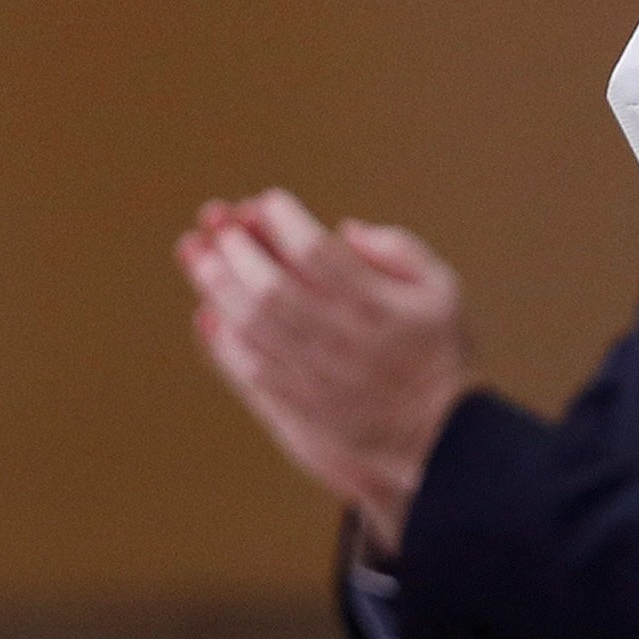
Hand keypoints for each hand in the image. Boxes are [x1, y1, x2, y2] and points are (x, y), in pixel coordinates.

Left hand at [176, 191, 470, 549]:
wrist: (439, 437)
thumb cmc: (439, 351)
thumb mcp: (442, 289)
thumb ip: (398, 249)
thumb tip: (344, 229)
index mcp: (376, 305)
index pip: (314, 251)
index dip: (282, 220)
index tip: (268, 202)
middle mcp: (341, 340)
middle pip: (271, 288)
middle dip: (237, 250)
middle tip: (219, 224)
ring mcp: (316, 376)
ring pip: (253, 327)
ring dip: (218, 287)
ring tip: (197, 255)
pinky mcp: (299, 405)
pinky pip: (250, 369)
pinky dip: (224, 339)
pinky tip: (210, 312)